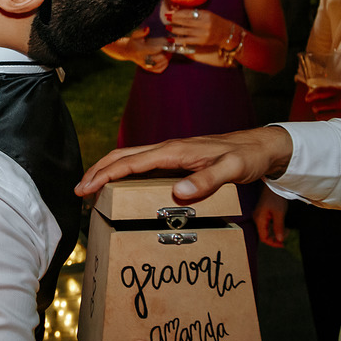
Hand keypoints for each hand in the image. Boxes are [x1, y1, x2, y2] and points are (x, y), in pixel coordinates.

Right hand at [75, 127, 292, 200]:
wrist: (261, 147)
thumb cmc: (246, 157)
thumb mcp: (231, 170)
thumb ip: (206, 181)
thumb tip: (178, 194)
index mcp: (174, 150)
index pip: (130, 162)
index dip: (105, 175)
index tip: (86, 188)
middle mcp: (167, 149)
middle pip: (122, 156)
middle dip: (97, 172)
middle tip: (79, 191)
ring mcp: (170, 154)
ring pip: (129, 159)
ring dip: (107, 172)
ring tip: (92, 189)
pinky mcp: (175, 160)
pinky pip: (141, 165)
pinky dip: (123, 174)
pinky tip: (122, 187)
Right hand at [106, 26, 169, 73]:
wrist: (127, 51)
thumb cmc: (133, 42)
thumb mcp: (135, 35)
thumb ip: (141, 32)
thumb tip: (147, 29)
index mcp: (139, 51)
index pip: (152, 50)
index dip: (161, 48)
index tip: (167, 43)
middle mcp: (142, 60)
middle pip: (157, 60)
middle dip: (165, 55)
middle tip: (170, 49)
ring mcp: (145, 65)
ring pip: (159, 65)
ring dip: (166, 60)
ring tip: (170, 53)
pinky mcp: (147, 69)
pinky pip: (158, 70)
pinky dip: (164, 66)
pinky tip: (166, 60)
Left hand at [165, 7, 229, 48]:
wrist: (227, 33)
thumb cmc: (215, 22)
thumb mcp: (206, 14)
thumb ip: (194, 13)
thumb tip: (177, 12)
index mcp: (206, 15)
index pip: (189, 13)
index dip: (178, 13)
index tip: (170, 13)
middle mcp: (205, 24)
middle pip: (186, 22)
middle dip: (175, 20)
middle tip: (166, 19)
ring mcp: (203, 33)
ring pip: (186, 31)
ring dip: (175, 29)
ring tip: (168, 27)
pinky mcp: (202, 42)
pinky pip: (188, 40)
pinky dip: (179, 39)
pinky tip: (172, 39)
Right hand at [253, 188, 288, 247]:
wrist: (273, 185)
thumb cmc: (276, 197)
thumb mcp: (279, 213)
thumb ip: (278, 227)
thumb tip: (280, 240)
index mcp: (259, 219)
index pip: (264, 237)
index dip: (273, 243)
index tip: (283, 244)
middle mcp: (257, 219)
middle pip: (264, 235)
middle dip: (275, 239)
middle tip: (286, 237)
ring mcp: (259, 216)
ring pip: (266, 231)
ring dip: (276, 233)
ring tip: (286, 231)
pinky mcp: (263, 214)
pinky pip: (267, 225)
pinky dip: (275, 228)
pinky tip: (282, 226)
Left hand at [304, 84, 340, 119]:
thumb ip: (333, 91)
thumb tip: (313, 93)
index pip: (321, 91)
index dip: (311, 95)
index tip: (307, 98)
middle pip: (317, 105)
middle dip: (315, 106)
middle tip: (318, 107)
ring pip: (320, 115)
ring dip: (320, 114)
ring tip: (325, 113)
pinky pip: (328, 121)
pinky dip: (326, 120)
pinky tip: (331, 117)